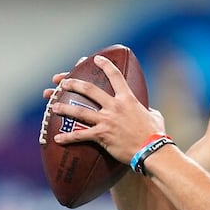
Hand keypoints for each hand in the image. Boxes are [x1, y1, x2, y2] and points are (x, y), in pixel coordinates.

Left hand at [49, 55, 165, 163]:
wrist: (152, 150)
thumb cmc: (155, 133)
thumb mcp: (154, 114)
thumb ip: (145, 109)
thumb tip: (146, 109)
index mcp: (128, 99)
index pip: (115, 76)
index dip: (105, 65)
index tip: (96, 59)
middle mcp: (115, 106)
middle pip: (90, 90)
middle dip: (73, 83)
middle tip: (63, 82)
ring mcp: (107, 120)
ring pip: (80, 111)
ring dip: (65, 108)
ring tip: (53, 106)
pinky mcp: (102, 135)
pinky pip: (80, 135)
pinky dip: (68, 137)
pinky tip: (57, 139)